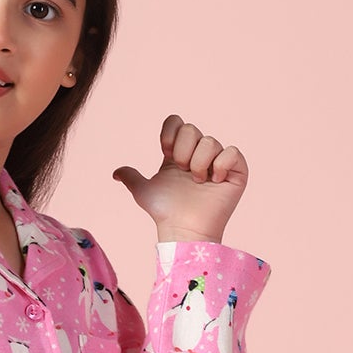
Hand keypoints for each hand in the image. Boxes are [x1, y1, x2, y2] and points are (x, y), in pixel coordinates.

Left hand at [112, 115, 248, 243]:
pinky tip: (215, 181)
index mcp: (180, 153)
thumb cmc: (166, 213)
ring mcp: (219, 162)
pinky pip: (232, 152)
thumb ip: (132, 177)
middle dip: (183, 152)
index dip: (170, 134)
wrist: (183, 230)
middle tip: (183, 174)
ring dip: (199, 164)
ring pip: (210, 142)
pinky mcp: (236, 172)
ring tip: (198, 183)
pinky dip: (221, 165)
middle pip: (191, 129)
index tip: (166, 153)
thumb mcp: (144, 192)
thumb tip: (116, 173)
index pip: (177, 123)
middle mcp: (199, 154)